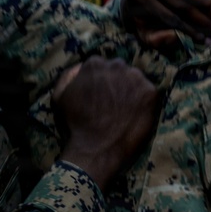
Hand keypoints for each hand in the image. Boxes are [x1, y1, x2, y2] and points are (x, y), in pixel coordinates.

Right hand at [53, 57, 158, 189]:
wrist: (96, 148)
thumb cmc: (76, 123)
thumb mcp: (60, 96)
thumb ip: (68, 75)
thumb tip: (80, 67)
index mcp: (94, 63)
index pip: (101, 65)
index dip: (100, 81)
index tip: (100, 94)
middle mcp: (116, 65)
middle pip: (119, 69)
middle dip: (116, 81)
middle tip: (113, 101)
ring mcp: (135, 78)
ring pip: (134, 78)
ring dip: (130, 88)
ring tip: (125, 107)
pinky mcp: (150, 92)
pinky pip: (147, 91)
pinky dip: (143, 100)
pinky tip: (134, 113)